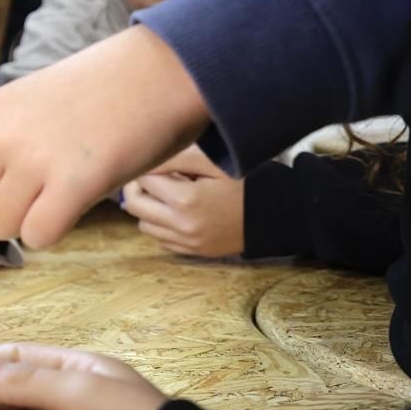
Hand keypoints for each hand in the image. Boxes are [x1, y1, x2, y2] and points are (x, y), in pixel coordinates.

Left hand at [0, 27, 210, 248]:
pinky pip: (37, 237)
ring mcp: (30, 156)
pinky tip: (83, 194)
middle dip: (4, 209)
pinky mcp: (67, 181)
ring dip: (34, 219)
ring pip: (4, 227)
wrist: (170, 68)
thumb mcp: (38, 106)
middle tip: (48, 176)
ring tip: (71, 176)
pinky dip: (57, 229)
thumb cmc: (109, 93)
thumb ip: (4, 145)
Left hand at [121, 145, 245, 256]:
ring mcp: (186, 242)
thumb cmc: (247, 182)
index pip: (143, 179)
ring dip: (148, 207)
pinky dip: (161, 224)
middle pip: (133, 204)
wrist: (277, 215)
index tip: (162, 161)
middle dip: (139, 186)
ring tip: (170, 193)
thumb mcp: (215, 162)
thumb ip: (178, 157)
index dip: (149, 166)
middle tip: (156, 175)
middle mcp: (181, 225)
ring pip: (143, 223)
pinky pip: (160, 238)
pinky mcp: (193, 251)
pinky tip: (180, 211)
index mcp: (185, 200)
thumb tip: (144, 161)